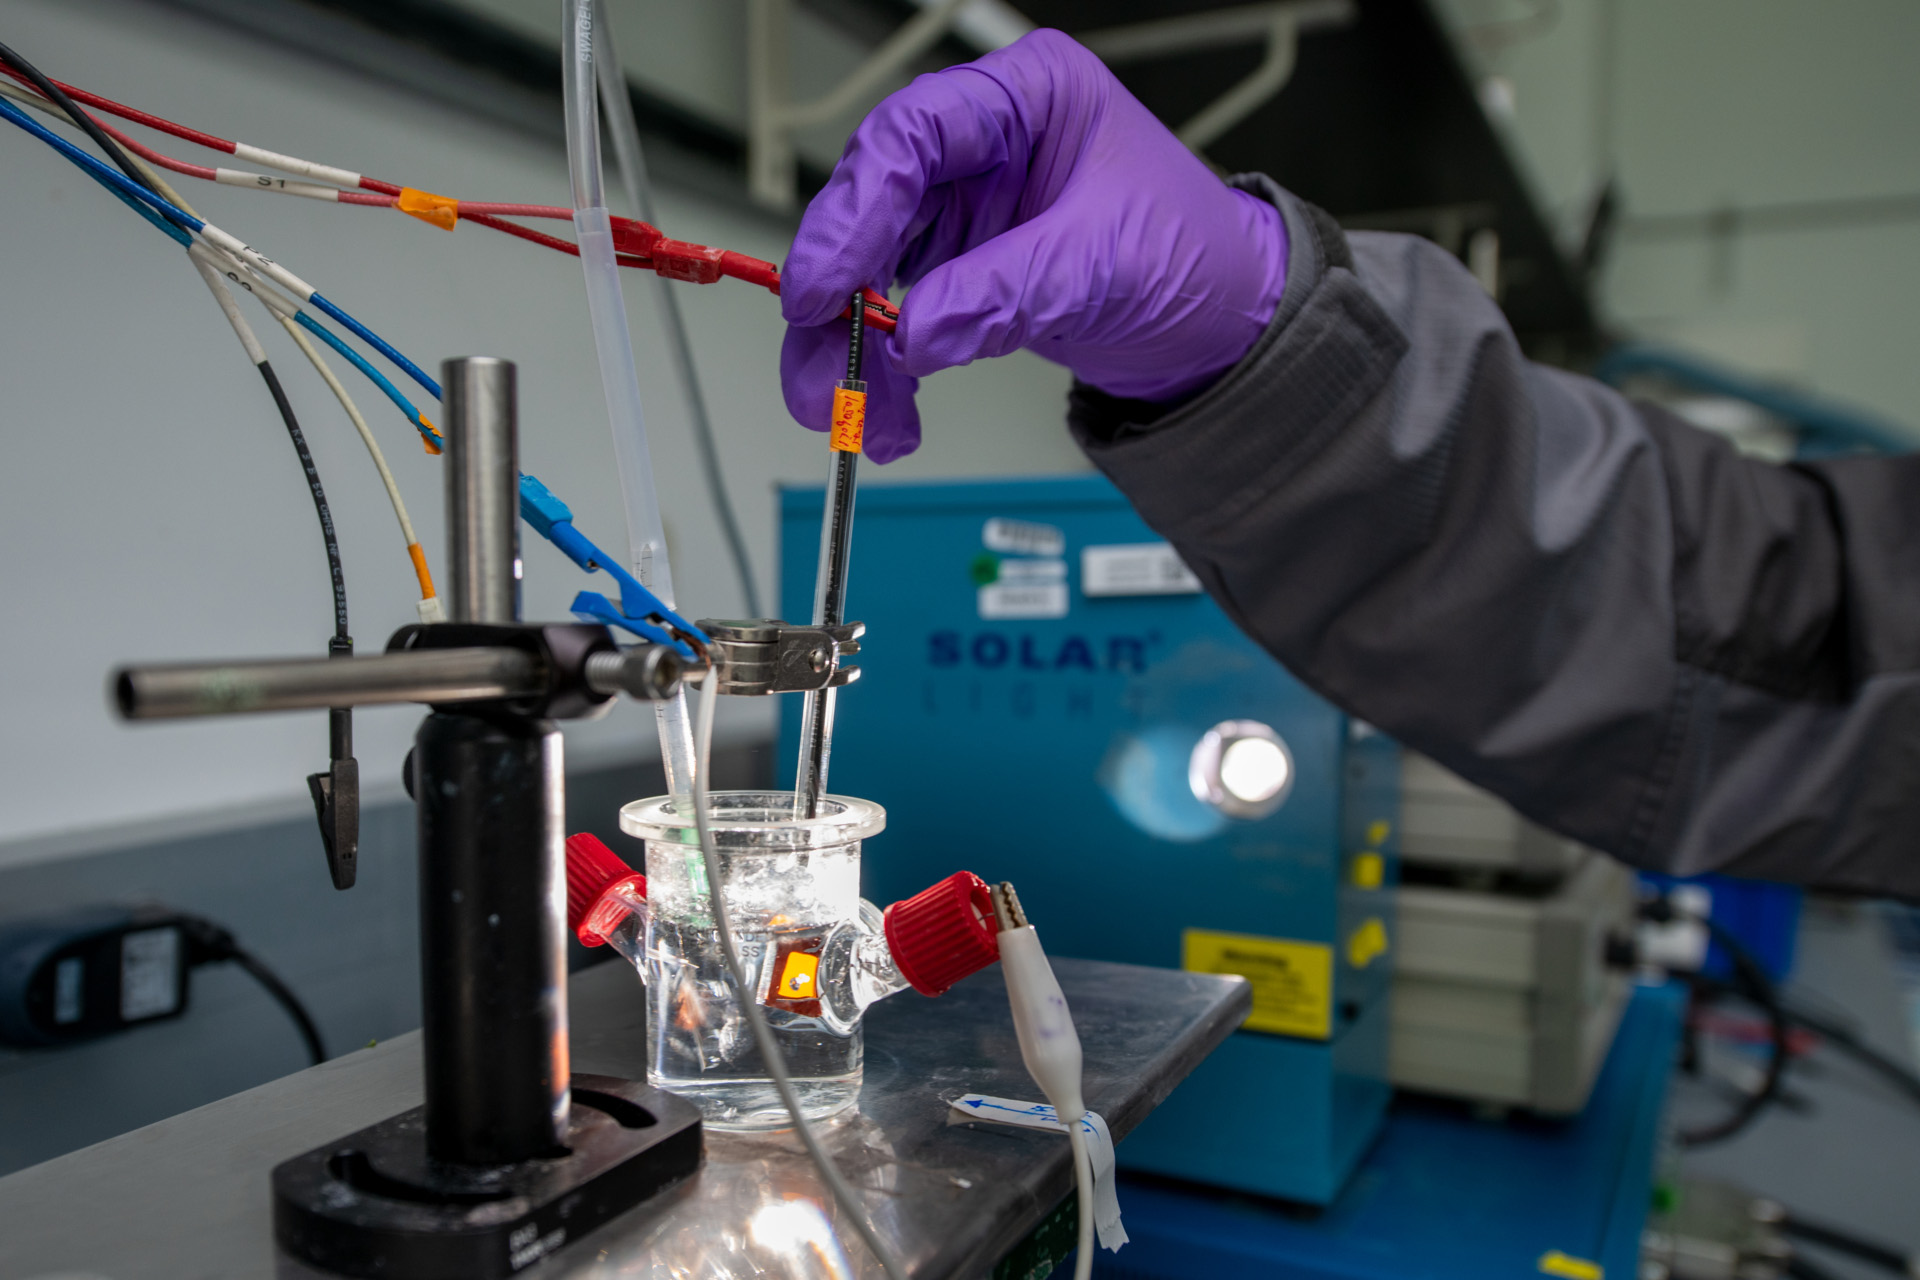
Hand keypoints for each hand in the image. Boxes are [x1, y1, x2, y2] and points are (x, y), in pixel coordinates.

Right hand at [779, 28, 1288, 462]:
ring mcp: (967, 211)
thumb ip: (1003, 294)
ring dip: (852, 349)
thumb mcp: (1101, 266)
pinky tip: (891, 413)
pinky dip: (888, 371)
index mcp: (1027, 98)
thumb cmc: (1193, 255)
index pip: (913, 135)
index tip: (825, 284)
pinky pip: (898, 319)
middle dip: (839, 294)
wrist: (1222, 325)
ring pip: (870, 271)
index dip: (856, 208)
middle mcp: (985, 146)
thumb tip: (916, 334)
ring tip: (851, 411)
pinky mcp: (962, 272)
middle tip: (823, 358)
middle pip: (874, 205)